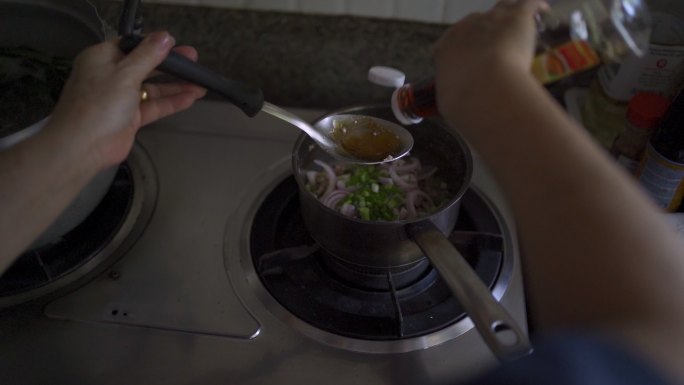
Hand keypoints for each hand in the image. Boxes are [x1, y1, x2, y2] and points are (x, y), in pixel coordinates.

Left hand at [49, 31, 205, 168]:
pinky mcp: (130, 118)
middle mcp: (111, 76)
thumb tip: (165, 36)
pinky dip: (171, 102)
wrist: (82, 147)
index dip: (154, 44)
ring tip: (200, 84)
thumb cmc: (99, 104)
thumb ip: (148, 56)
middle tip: (194, 61)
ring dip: (175, 86)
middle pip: (145, 66)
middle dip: (170, 66)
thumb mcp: (125, 74)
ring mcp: (121, 98)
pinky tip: (191, 98)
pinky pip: (154, 106)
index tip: (176, 45)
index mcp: (102, 58)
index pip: (132, 46)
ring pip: (152, 88)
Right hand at [433, 0, 546, 114]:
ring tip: (522, 24)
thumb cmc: (462, 99)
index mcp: (446, 47)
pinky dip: (536, 7)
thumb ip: (457, 96)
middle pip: (478, 22)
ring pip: (503, 7)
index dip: (464, 49)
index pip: (452, 40)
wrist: (482, 87)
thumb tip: (465, 105)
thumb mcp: (452, 100)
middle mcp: (467, 27)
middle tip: (500, 48)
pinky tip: (544, 11)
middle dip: (487, 33)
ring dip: (511, 14)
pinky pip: (527, 4)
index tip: (472, 60)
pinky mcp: (516, 17)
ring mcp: (492, 19)